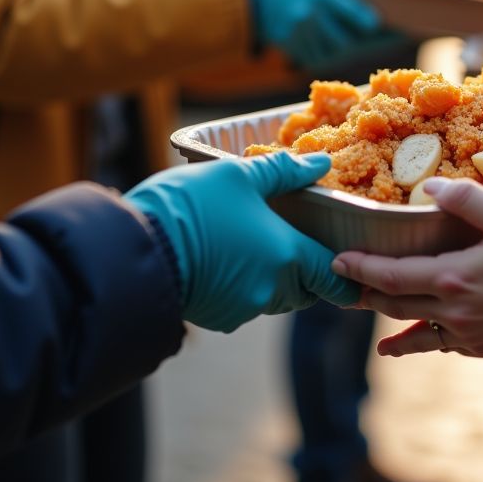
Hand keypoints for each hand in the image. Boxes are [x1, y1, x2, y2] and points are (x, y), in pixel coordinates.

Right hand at [126, 153, 356, 332]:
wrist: (133, 250)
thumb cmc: (191, 206)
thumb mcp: (239, 175)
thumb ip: (285, 171)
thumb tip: (321, 163)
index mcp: (286, 256)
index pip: (333, 276)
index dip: (345, 273)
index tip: (349, 265)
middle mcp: (271, 290)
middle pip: (306, 288)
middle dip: (307, 270)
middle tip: (296, 239)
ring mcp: (242, 309)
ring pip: (277, 296)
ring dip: (277, 277)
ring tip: (260, 243)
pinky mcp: (216, 317)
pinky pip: (246, 304)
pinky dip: (247, 286)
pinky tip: (230, 258)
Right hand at [245, 0, 380, 68]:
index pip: (355, 13)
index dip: (370, 23)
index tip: (380, 26)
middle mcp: (310, 15)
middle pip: (345, 41)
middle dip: (361, 43)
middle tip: (378, 41)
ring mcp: (297, 32)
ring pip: (330, 53)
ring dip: (344, 52)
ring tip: (361, 46)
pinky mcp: (286, 44)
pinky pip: (313, 58)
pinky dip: (325, 56)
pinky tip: (334, 49)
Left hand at [333, 178, 482, 357]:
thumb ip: (467, 199)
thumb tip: (429, 188)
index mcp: (453, 277)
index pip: (393, 275)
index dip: (362, 269)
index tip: (338, 261)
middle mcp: (454, 311)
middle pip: (397, 304)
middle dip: (368, 294)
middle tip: (344, 286)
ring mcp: (470, 333)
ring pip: (418, 330)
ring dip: (392, 325)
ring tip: (375, 332)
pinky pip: (443, 346)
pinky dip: (422, 344)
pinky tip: (413, 347)